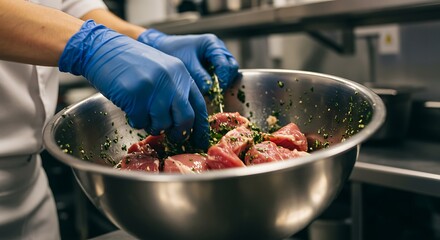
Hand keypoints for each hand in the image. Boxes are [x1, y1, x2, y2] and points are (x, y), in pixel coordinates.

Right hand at [59, 20, 208, 148]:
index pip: (199, 105)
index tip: (200, 140)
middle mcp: (171, 80)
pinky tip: (131, 109)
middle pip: (186, 118)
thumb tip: (186, 122)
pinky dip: (136, 121)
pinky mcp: (136, 95)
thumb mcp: (162, 70)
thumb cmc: (131, 63)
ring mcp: (154, 88)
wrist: (102, 49)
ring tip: (144, 115)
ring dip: (153, 126)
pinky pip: (140, 122)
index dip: (200, 126)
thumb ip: (175, 90)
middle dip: (180, 133)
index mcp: (181, 74)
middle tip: (174, 138)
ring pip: (162, 123)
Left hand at [138, 29, 238, 93]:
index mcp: (212, 44)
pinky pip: (221, 76)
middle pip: (231, 68)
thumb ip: (199, 76)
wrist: (162, 49)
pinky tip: (208, 90)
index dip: (223, 79)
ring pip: (228, 73)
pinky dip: (216, 83)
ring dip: (222, 83)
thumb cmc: (173, 52)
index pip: (226, 64)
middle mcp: (218, 50)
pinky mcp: (213, 66)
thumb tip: (210, 89)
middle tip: (215, 93)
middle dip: (225, 82)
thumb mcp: (187, 64)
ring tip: (210, 92)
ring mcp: (217, 58)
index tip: (216, 91)